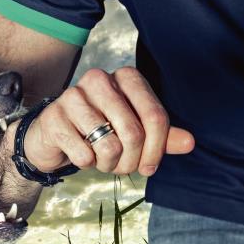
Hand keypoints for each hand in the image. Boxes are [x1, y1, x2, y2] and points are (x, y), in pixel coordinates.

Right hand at [21, 67, 193, 175]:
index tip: (149, 166)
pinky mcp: (54, 118)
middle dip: (131, 161)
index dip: (157, 150)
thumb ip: (162, 135)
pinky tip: (80, 154)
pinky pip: (84, 155)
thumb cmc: (99, 130)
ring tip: (101, 159)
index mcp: (126, 77)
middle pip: (134, 134)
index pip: (156, 117)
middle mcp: (100, 79)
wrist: (54, 135)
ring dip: (108, 164)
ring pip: (110, 146)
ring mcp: (73, 96)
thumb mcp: (135, 130)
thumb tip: (189, 143)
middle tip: (122, 166)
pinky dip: (86, 163)